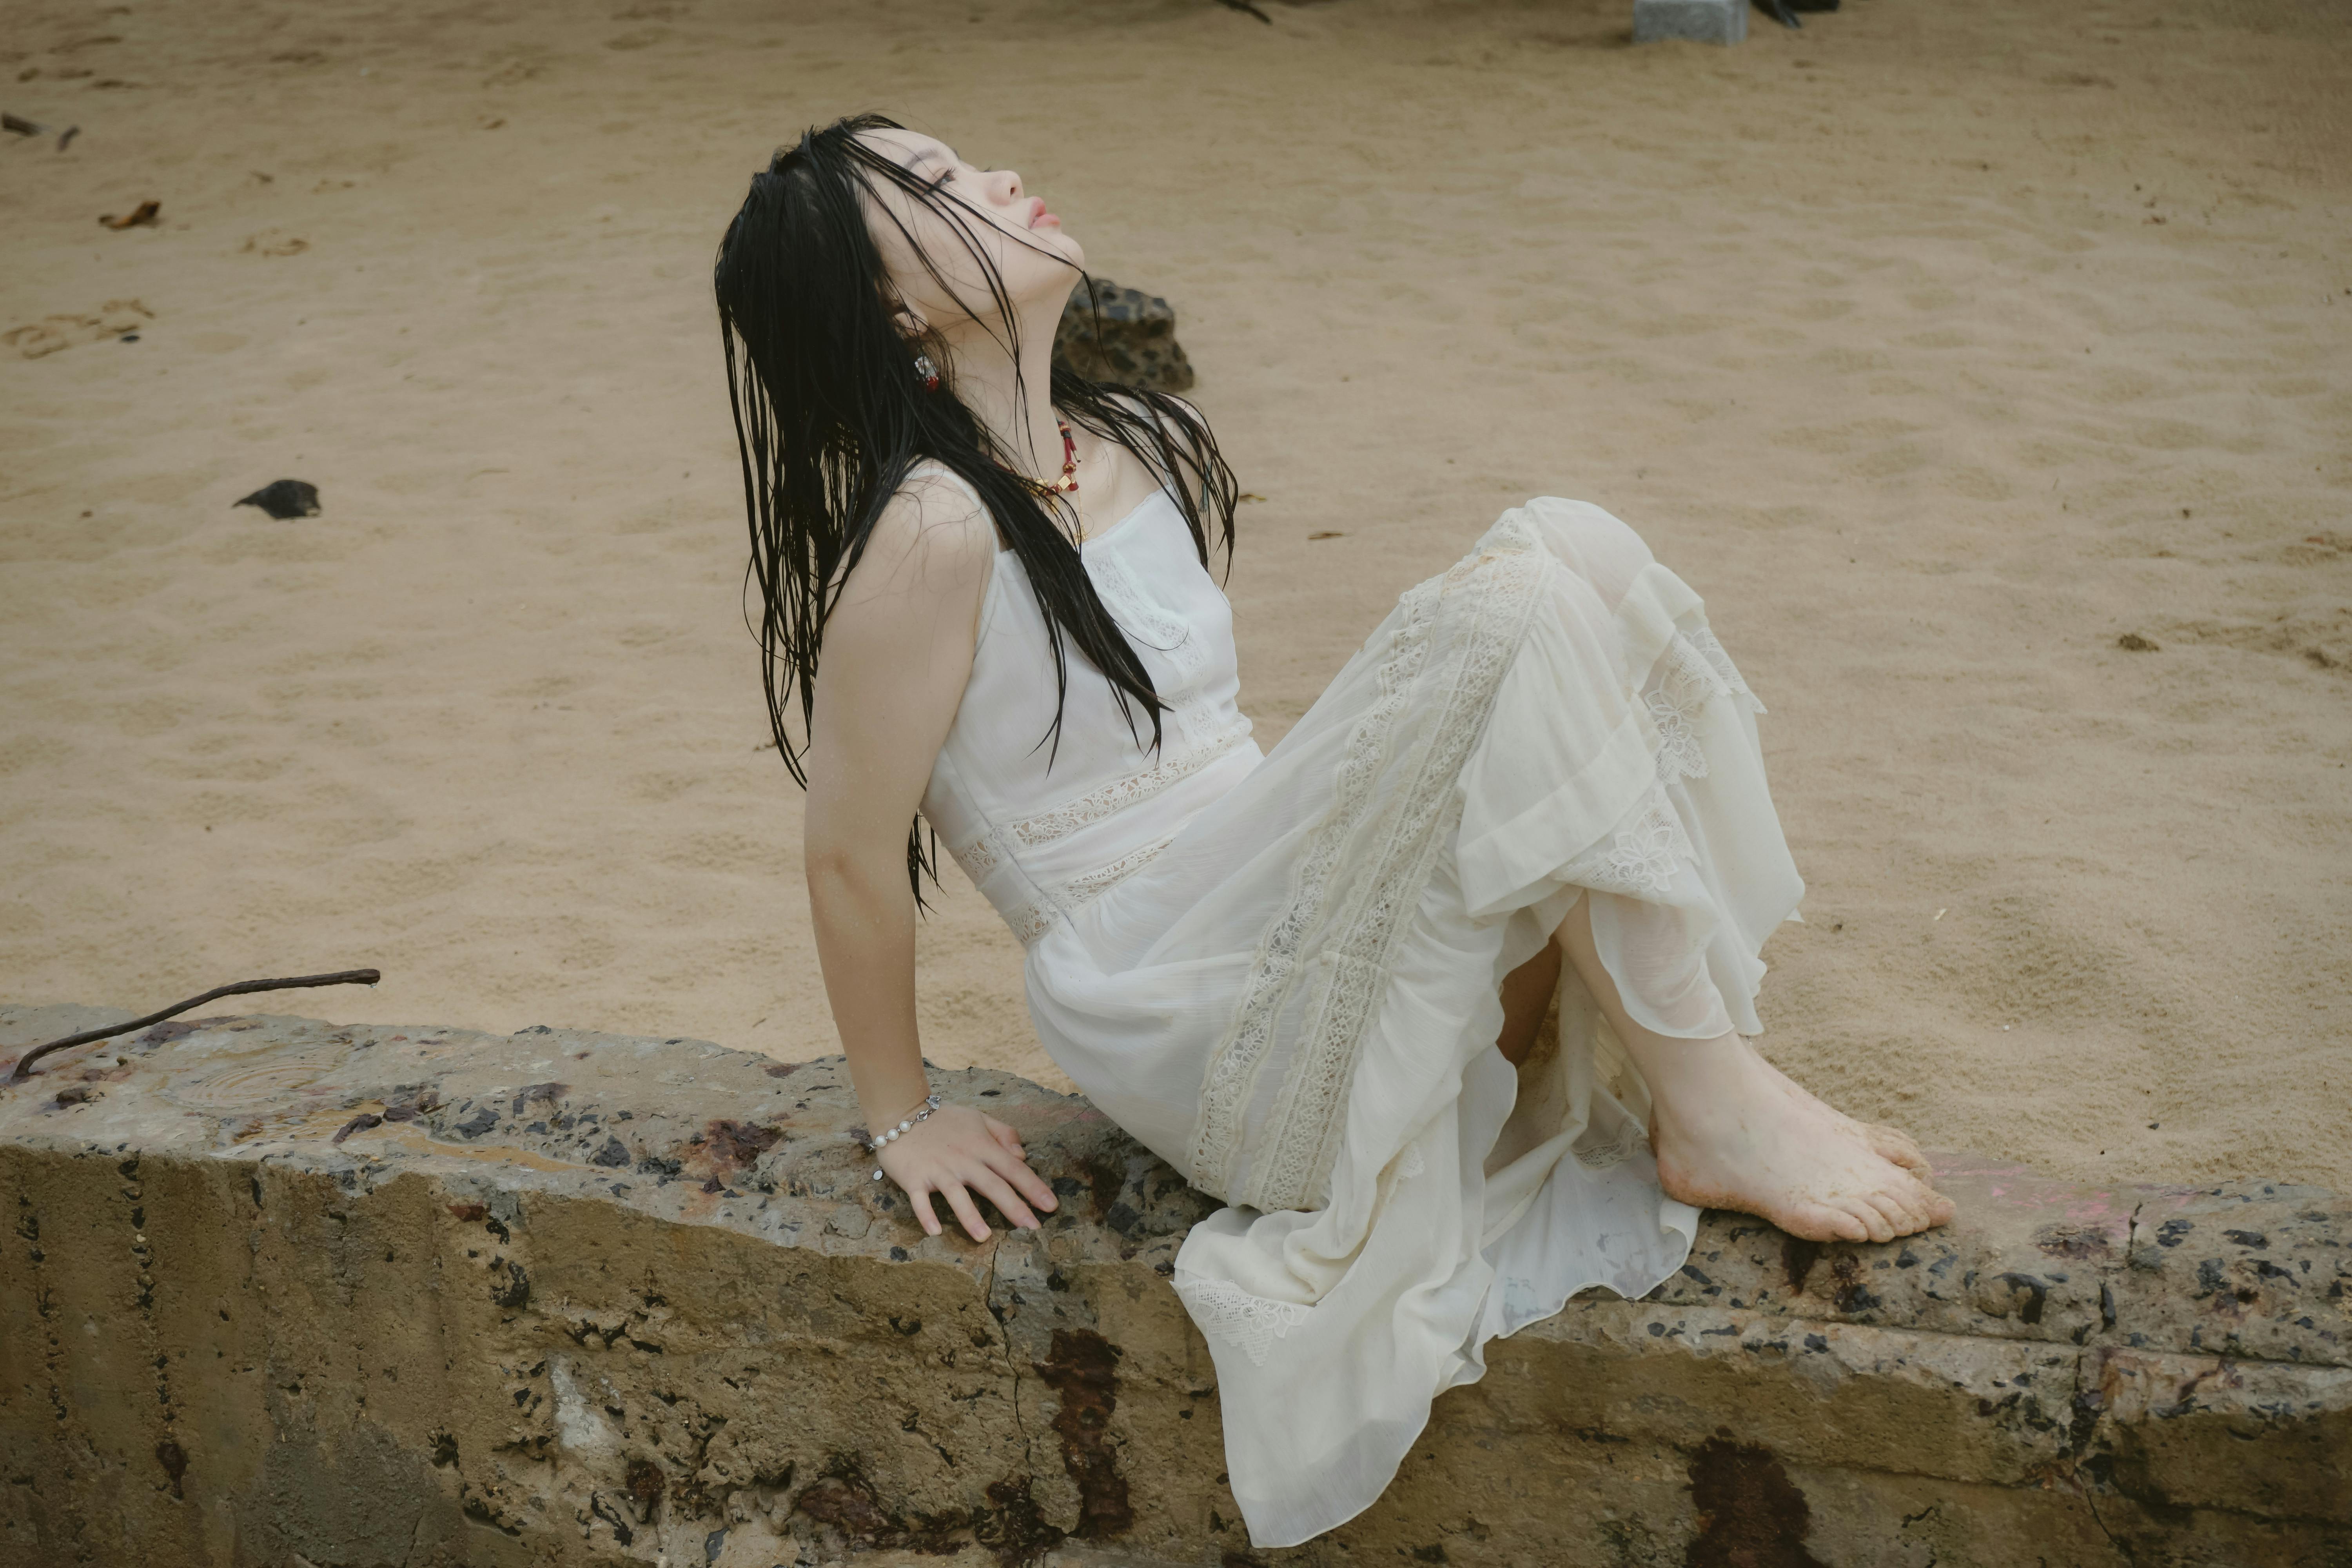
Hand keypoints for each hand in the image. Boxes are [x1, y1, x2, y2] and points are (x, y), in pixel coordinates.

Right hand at [876, 1104, 1059, 1240]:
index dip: (1033, 1186)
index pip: (1012, 1168)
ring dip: (970, 1216)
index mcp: (980, 1145)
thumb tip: (1023, 1155)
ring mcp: (938, 1170)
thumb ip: (1003, 1134)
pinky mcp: (914, 1178)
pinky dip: (926, 1215)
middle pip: (992, 1184)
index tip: (1051, 1205)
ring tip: (984, 1236)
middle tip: (1032, 1228)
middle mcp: (963, 1159)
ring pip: (957, 1195)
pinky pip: (920, 1200)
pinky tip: (935, 1232)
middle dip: (1014, 1206)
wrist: (901, 1111)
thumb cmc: (944, 1119)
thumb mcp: (978, 1118)